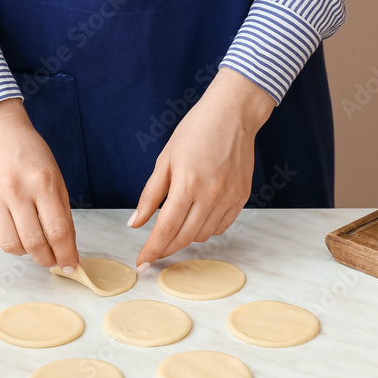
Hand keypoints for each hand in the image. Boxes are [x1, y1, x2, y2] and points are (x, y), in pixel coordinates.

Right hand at [0, 99, 78, 270]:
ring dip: (24, 253)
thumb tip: (68, 251)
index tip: (71, 266)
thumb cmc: (32, 159)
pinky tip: (10, 232)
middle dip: (47, 260)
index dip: (67, 255)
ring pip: (10, 246)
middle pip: (34, 243)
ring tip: (30, 241)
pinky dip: (3, 244)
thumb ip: (62, 215)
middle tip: (51, 260)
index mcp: (42, 183)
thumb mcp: (56, 180)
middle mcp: (16, 191)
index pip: (58, 231)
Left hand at [130, 67, 274, 269]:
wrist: (233, 114)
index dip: (152, 250)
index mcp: (188, 184)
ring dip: (186, 237)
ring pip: (203, 235)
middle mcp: (211, 195)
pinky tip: (196, 217)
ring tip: (176, 225)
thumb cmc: (195, 131)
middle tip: (154, 251)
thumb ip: (150, 195)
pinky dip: (206, 228)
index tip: (142, 263)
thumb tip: (135, 223)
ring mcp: (229, 198)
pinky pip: (221, 226)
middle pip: (184, 237)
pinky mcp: (242, 197)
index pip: (166, 229)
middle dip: (166, 249)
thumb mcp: (165, 160)